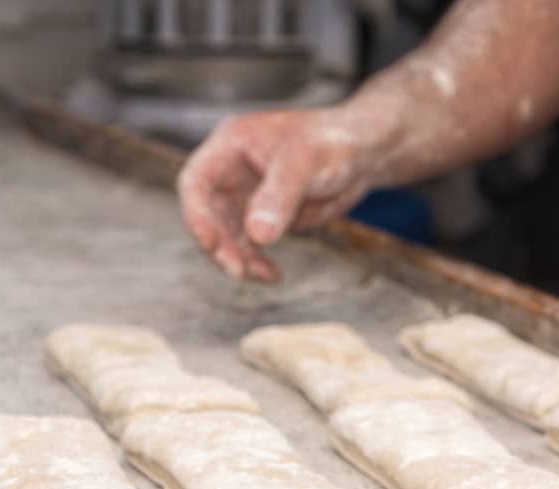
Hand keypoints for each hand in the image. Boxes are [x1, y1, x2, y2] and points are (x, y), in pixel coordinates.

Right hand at [177, 108, 381, 282]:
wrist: (362, 154)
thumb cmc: (334, 142)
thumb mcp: (306, 163)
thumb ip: (280, 196)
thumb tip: (258, 234)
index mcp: (230, 146)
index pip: (196, 181)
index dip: (197, 214)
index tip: (210, 243)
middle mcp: (231, 172)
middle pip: (207, 215)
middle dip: (220, 245)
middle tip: (239, 270)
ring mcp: (245, 196)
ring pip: (226, 236)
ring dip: (238, 259)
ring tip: (263, 275)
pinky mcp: (263, 217)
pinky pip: (248, 246)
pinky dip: (256, 263)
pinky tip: (273, 275)